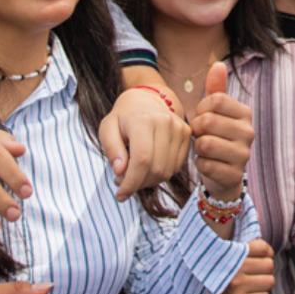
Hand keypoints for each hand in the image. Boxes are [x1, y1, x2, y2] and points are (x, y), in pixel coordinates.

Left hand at [100, 85, 191, 200]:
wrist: (147, 98)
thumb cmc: (124, 117)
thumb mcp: (107, 128)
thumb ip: (111, 149)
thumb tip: (120, 171)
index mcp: (143, 120)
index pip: (142, 160)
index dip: (131, 183)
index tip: (120, 195)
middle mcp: (165, 123)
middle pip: (156, 169)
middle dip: (138, 184)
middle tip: (124, 181)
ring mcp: (179, 128)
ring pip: (167, 171)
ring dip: (150, 181)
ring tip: (136, 173)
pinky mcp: (187, 135)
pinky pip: (176, 166)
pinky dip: (161, 173)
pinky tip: (149, 167)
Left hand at [192, 62, 252, 201]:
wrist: (224, 174)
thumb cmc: (217, 136)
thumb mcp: (216, 112)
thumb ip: (216, 89)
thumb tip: (218, 64)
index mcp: (245, 113)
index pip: (214, 100)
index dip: (200, 108)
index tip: (201, 116)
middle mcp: (249, 132)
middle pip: (207, 121)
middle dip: (197, 129)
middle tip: (200, 135)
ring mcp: (244, 155)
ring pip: (205, 144)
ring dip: (197, 148)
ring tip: (204, 149)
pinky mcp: (234, 175)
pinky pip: (205, 165)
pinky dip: (200, 165)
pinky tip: (208, 164)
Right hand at [209, 239, 274, 293]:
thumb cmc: (215, 270)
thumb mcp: (224, 252)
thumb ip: (242, 247)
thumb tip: (268, 250)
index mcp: (231, 254)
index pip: (264, 249)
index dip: (266, 252)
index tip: (261, 256)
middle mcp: (234, 270)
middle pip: (269, 265)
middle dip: (264, 268)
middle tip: (256, 271)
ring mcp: (236, 288)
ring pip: (269, 281)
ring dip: (263, 282)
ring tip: (252, 283)